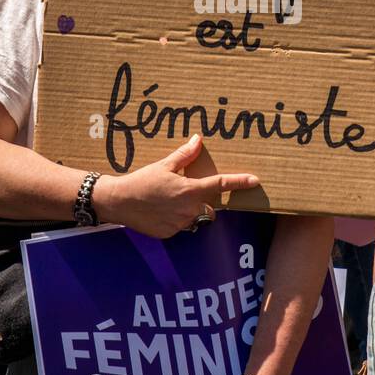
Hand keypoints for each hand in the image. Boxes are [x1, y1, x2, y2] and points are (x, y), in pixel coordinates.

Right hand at [91, 133, 259, 238]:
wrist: (119, 202)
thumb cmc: (142, 181)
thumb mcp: (164, 165)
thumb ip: (184, 155)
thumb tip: (199, 140)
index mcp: (190, 190)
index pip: (220, 185)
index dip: (239, 182)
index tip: (255, 181)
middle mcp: (189, 210)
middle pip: (209, 206)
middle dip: (202, 200)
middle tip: (183, 192)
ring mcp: (180, 224)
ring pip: (195, 217)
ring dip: (188, 210)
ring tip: (168, 201)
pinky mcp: (170, 234)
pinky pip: (181, 226)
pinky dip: (175, 219)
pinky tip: (160, 211)